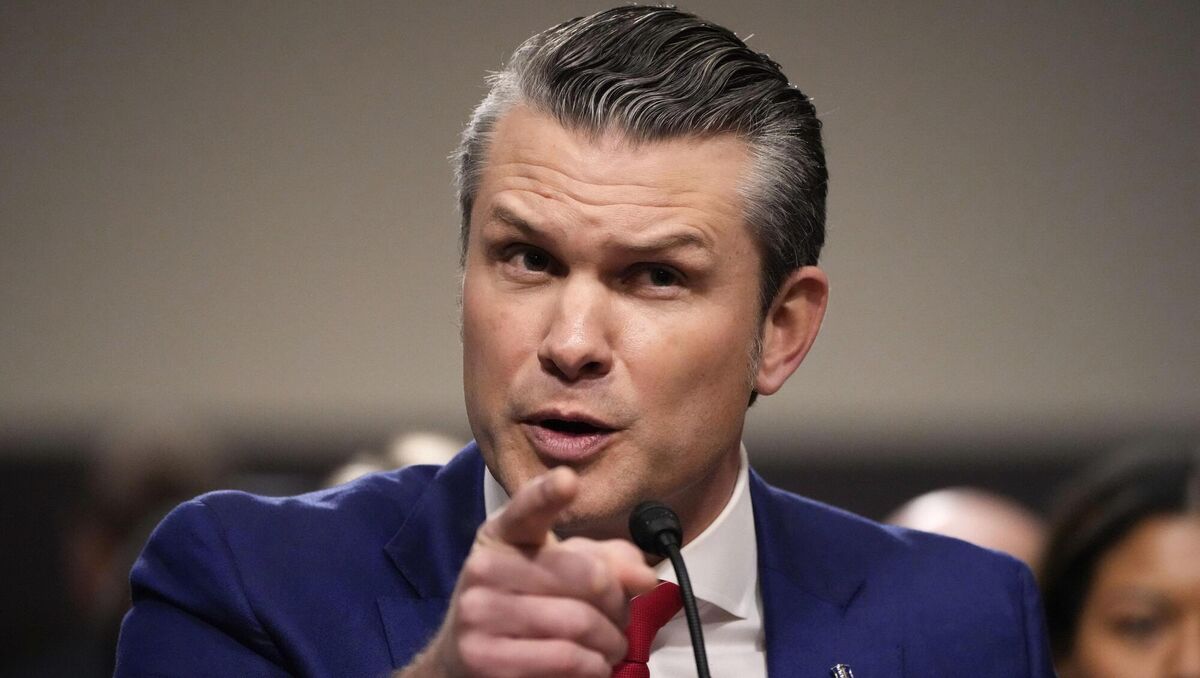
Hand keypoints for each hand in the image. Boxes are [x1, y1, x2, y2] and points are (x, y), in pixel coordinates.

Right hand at [397, 467, 657, 677]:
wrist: (462, 657)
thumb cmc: (521, 605)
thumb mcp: (557, 569)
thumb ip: (605, 561)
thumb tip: (643, 575)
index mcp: (504, 533)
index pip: (527, 509)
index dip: (548, 494)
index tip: (568, 481)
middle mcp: (484, 566)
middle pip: (586, 575)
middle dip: (618, 602)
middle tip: (620, 617)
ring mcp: (478, 612)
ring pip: (579, 622)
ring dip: (612, 641)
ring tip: (611, 646)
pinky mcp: (484, 657)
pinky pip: (564, 659)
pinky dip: (594, 667)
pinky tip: (592, 664)